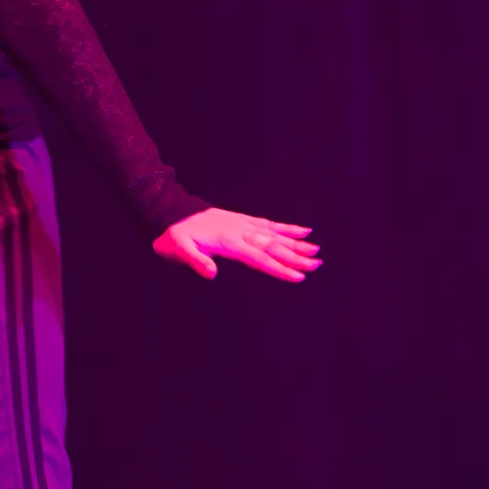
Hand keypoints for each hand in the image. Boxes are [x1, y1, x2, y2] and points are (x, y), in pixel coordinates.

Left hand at [152, 208, 321, 283]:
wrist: (171, 212)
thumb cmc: (174, 236)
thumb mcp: (177, 249)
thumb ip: (195, 260)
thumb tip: (211, 274)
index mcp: (229, 243)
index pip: (259, 258)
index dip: (279, 268)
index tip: (299, 276)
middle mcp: (241, 232)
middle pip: (273, 246)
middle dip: (296, 256)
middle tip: (317, 264)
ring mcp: (244, 225)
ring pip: (275, 235)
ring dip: (297, 243)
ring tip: (316, 250)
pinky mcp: (243, 220)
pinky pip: (269, 223)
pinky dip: (286, 227)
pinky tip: (302, 230)